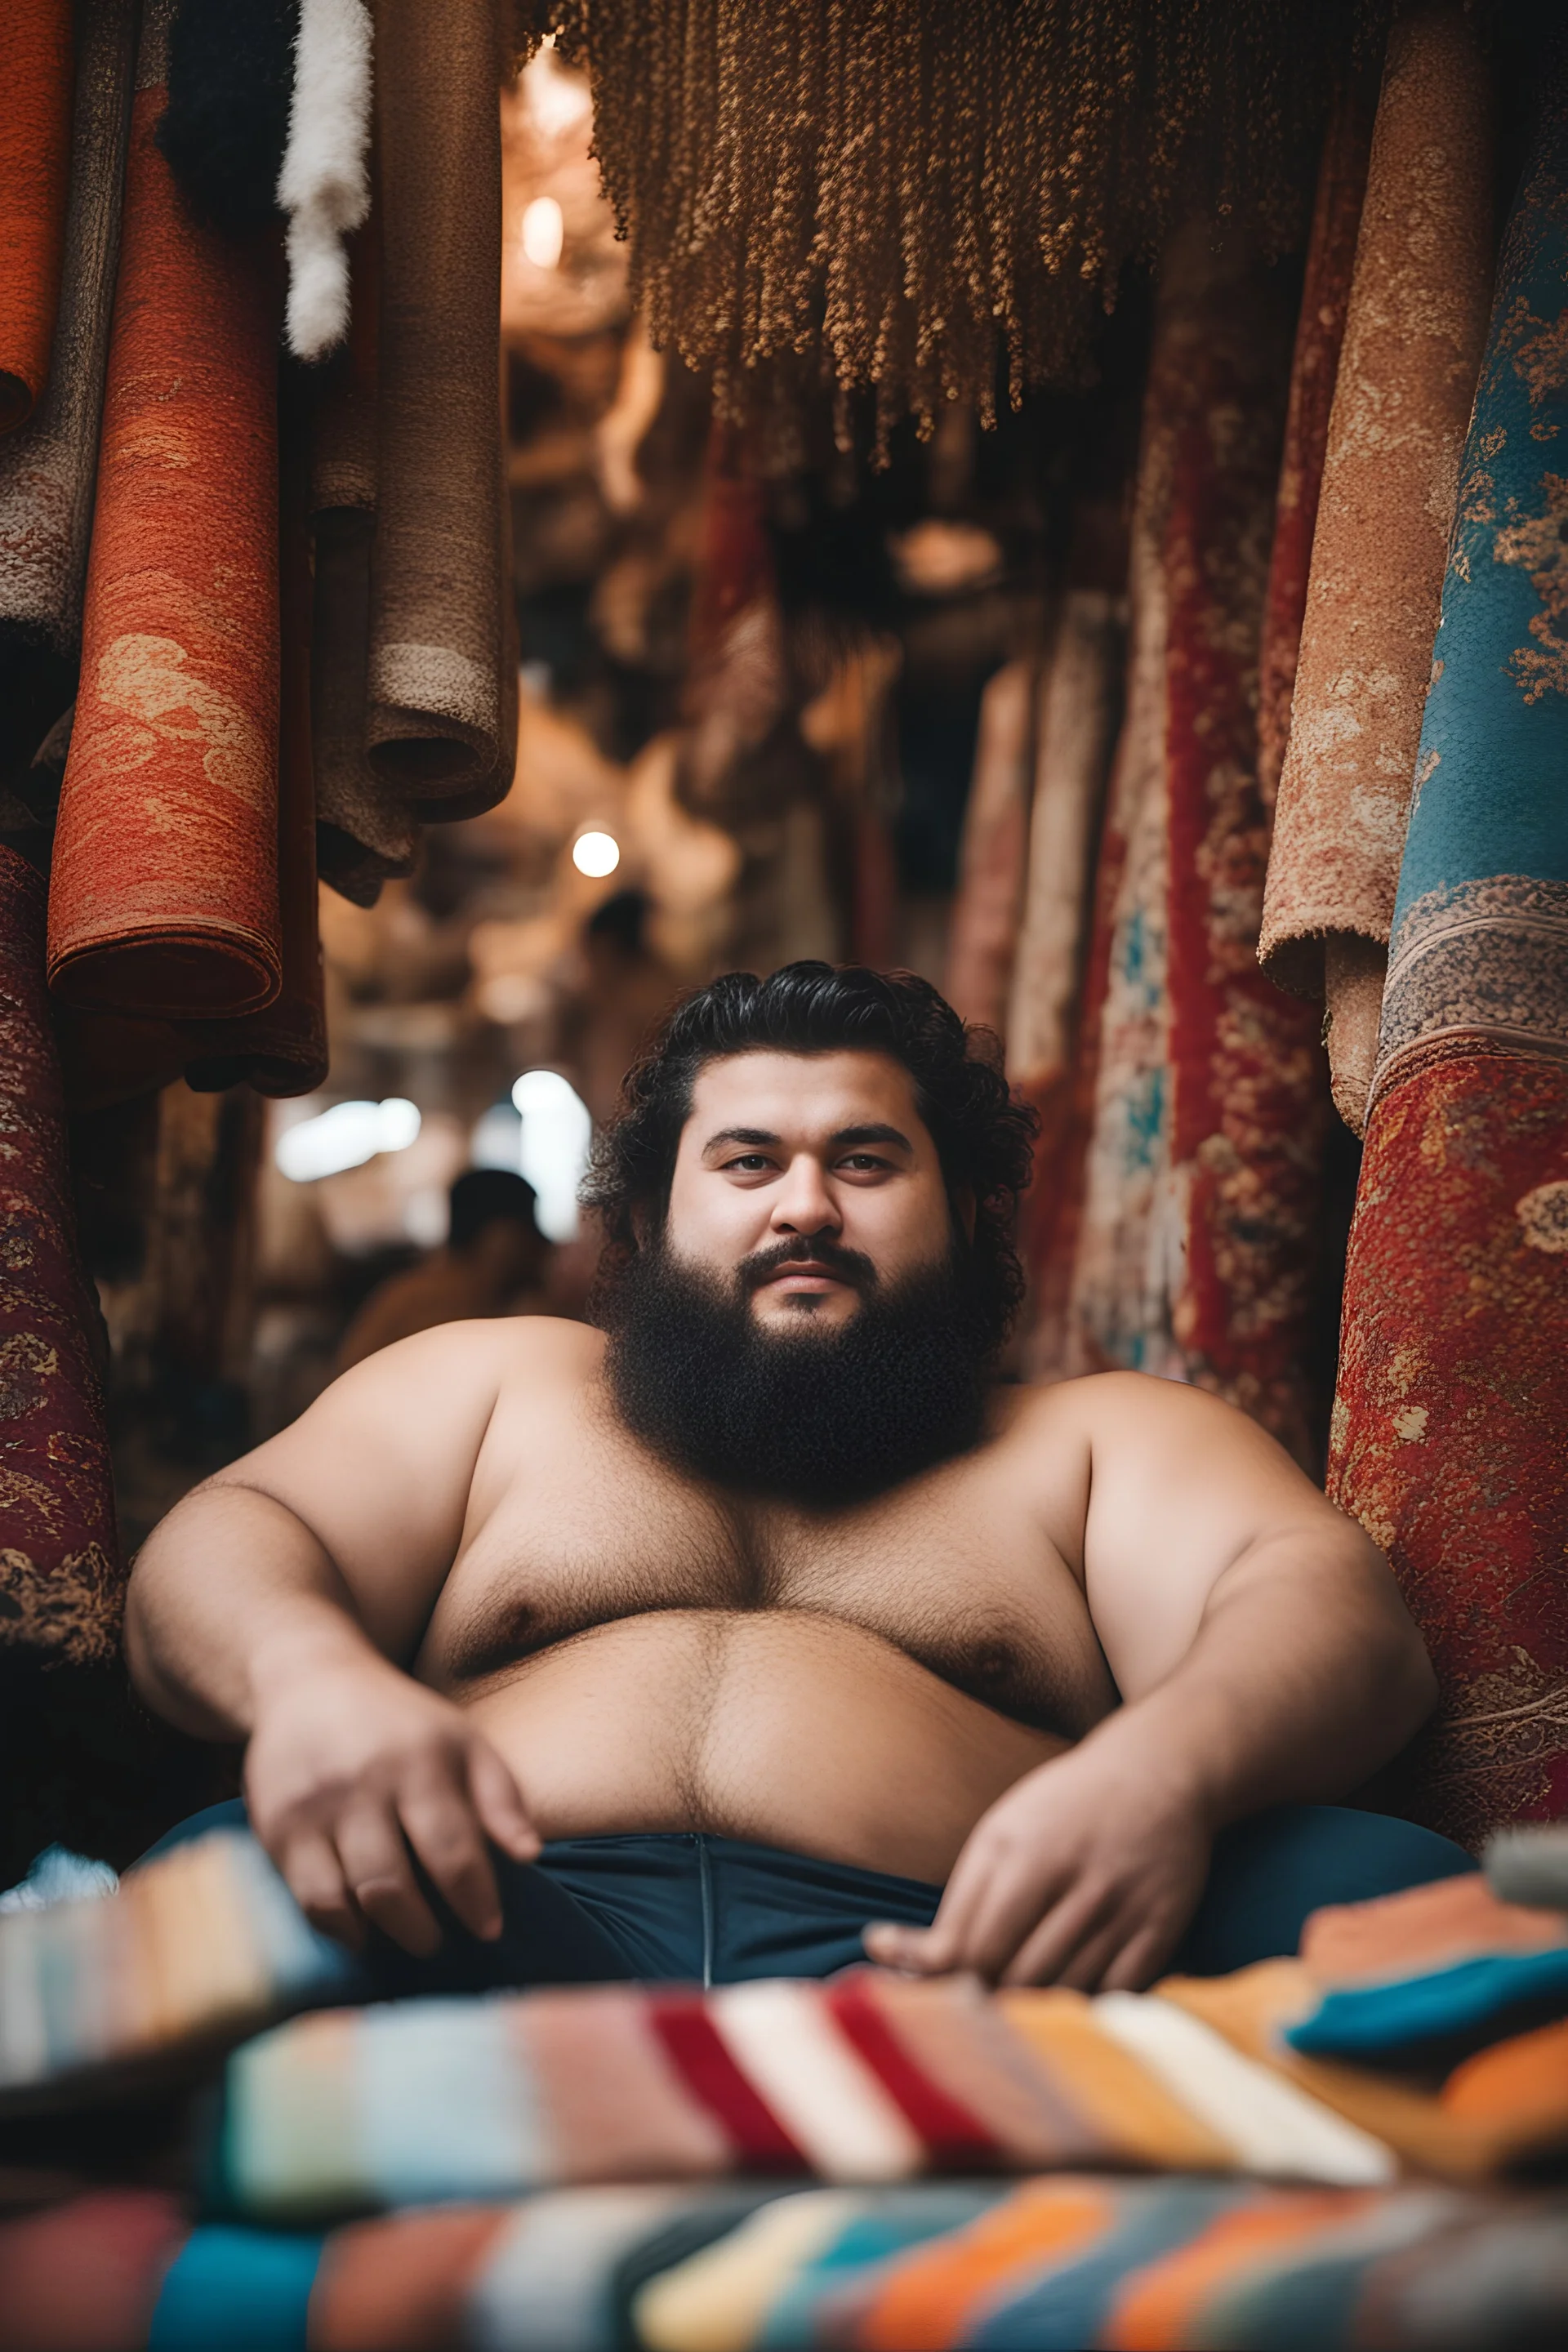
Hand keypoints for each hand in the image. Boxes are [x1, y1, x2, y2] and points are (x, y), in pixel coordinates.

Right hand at [243, 1650, 539, 1956]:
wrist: (312, 1681)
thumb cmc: (404, 1724)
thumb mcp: (464, 1741)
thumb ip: (501, 1798)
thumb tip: (529, 1856)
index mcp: (419, 1762)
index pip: (451, 1850)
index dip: (474, 1901)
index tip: (490, 1930)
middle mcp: (361, 1785)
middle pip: (390, 1886)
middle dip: (422, 1931)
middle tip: (439, 1943)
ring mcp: (311, 1808)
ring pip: (340, 1900)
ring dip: (378, 1935)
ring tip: (401, 1936)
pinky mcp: (273, 1826)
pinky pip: (303, 1898)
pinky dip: (335, 1926)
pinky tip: (359, 1927)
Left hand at [863, 1735, 1210, 1990]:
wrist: (1157, 1772)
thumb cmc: (1064, 1808)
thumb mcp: (1003, 1831)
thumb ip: (964, 1898)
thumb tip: (908, 1959)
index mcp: (1026, 1853)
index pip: (971, 1946)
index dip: (939, 1982)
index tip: (917, 1996)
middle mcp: (1076, 1881)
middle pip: (1015, 1976)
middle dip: (984, 2003)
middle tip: (967, 2014)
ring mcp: (1122, 1908)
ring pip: (1063, 1993)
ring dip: (1032, 2014)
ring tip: (1011, 2016)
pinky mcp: (1161, 1929)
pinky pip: (1117, 1997)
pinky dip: (1086, 2011)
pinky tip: (1068, 2009)